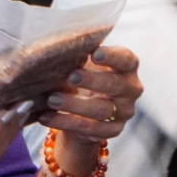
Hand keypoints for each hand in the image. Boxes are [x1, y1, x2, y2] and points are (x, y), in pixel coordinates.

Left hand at [37, 46, 141, 176]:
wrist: (84, 109)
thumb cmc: (84, 75)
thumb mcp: (84, 62)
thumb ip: (79, 53)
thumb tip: (57, 46)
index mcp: (127, 67)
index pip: (125, 59)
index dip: (112, 56)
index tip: (94, 54)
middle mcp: (130, 89)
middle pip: (114, 85)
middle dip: (92, 81)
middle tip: (71, 77)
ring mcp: (123, 112)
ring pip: (101, 109)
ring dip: (75, 104)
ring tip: (52, 99)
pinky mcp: (113, 130)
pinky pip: (89, 128)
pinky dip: (65, 122)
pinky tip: (46, 116)